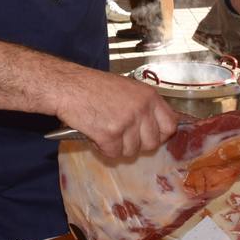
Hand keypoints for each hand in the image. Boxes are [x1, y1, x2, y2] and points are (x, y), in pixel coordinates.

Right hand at [54, 69, 178, 159]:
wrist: (68, 87)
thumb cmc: (93, 86)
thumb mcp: (127, 88)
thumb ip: (143, 105)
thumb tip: (155, 126)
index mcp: (149, 96)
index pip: (170, 124)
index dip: (161, 134)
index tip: (150, 136)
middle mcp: (141, 109)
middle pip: (152, 143)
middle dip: (137, 144)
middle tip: (122, 136)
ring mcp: (126, 123)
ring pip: (132, 151)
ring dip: (118, 146)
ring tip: (105, 130)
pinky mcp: (110, 135)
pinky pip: (113, 154)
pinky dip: (103, 149)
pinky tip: (95, 134)